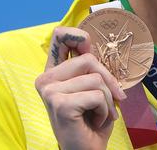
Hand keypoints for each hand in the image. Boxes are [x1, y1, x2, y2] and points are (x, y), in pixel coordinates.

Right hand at [35, 27, 126, 149]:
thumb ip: (90, 67)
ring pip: (96, 79)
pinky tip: (95, 122)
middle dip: (108, 80)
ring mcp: (50, 91)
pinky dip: (105, 111)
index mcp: (53, 72)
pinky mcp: (60, 104)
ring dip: (107, 100)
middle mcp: (46, 80)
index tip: (90, 46)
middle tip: (110, 100)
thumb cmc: (91, 122)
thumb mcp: (93, 88)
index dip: (78, 35)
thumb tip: (91, 44)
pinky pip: (97, 95)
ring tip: (98, 114)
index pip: (59, 36)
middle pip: (88, 59)